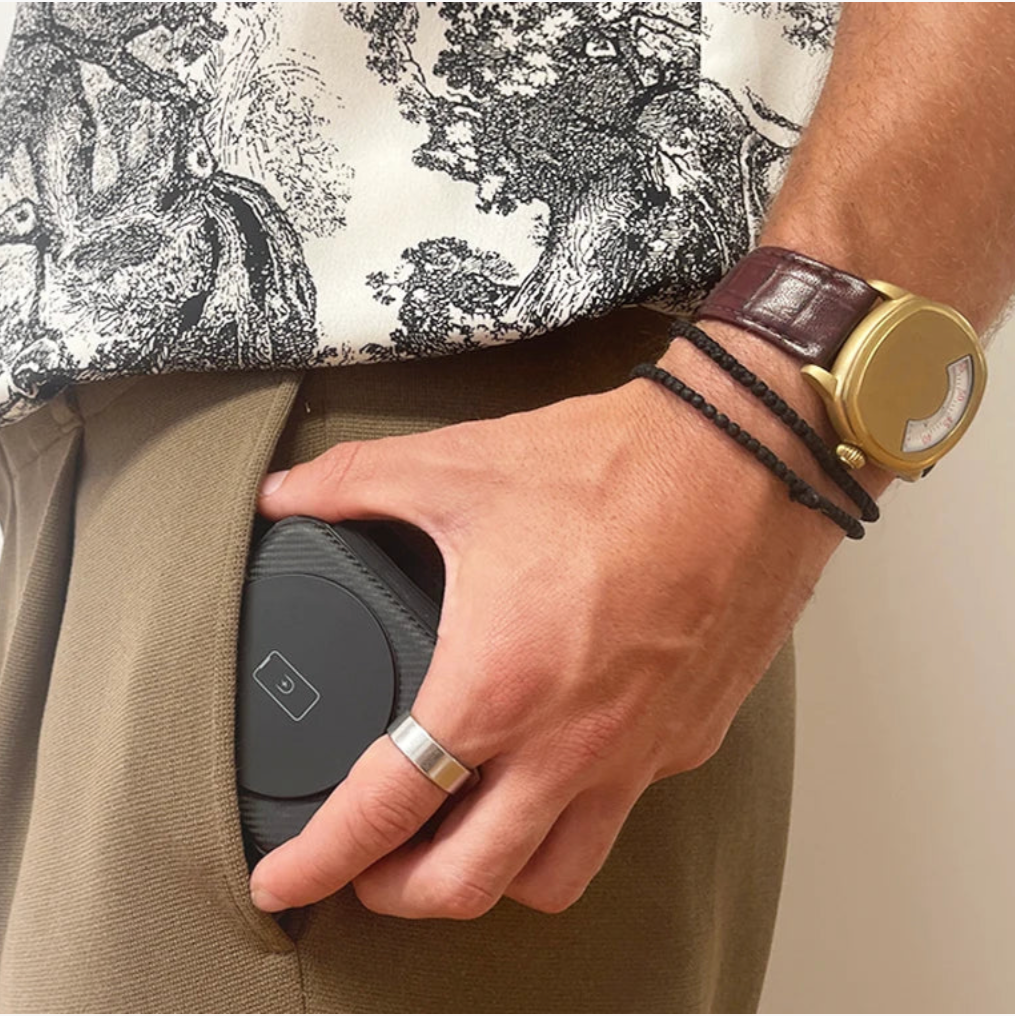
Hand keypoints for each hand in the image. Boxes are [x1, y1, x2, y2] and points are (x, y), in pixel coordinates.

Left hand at [248, 325, 853, 917]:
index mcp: (496, 684)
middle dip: (398, 894)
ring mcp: (636, 751)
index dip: (318, 860)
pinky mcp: (687, 738)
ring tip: (460, 840)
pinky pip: (619, 814)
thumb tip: (288, 494)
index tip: (285, 882)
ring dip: (491, 876)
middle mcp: (568, 742)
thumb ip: (351, 485)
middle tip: (368, 869)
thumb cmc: (621, 467)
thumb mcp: (459, 466)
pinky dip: (569, 818)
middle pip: (466, 883)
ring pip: (553, 876)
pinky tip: (552, 770)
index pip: (383, 811)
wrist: (747, 457)